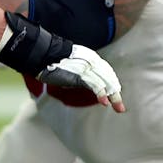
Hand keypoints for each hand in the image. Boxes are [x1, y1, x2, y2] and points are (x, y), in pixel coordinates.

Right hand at [0, 14, 124, 110]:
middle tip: (121, 108)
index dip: (112, 85)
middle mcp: (92, 61)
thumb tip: (89, 86)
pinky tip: (104, 102)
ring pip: (105, 82)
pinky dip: (101, 94)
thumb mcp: (72, 68)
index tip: (116, 97)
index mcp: (92, 59)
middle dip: (116, 94)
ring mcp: (87, 67)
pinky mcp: (80, 73)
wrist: (41, 54)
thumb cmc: (53, 62)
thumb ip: (83, 75)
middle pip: (109, 78)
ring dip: (112, 96)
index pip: (107, 73)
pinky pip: (94, 85)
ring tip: (117, 107)